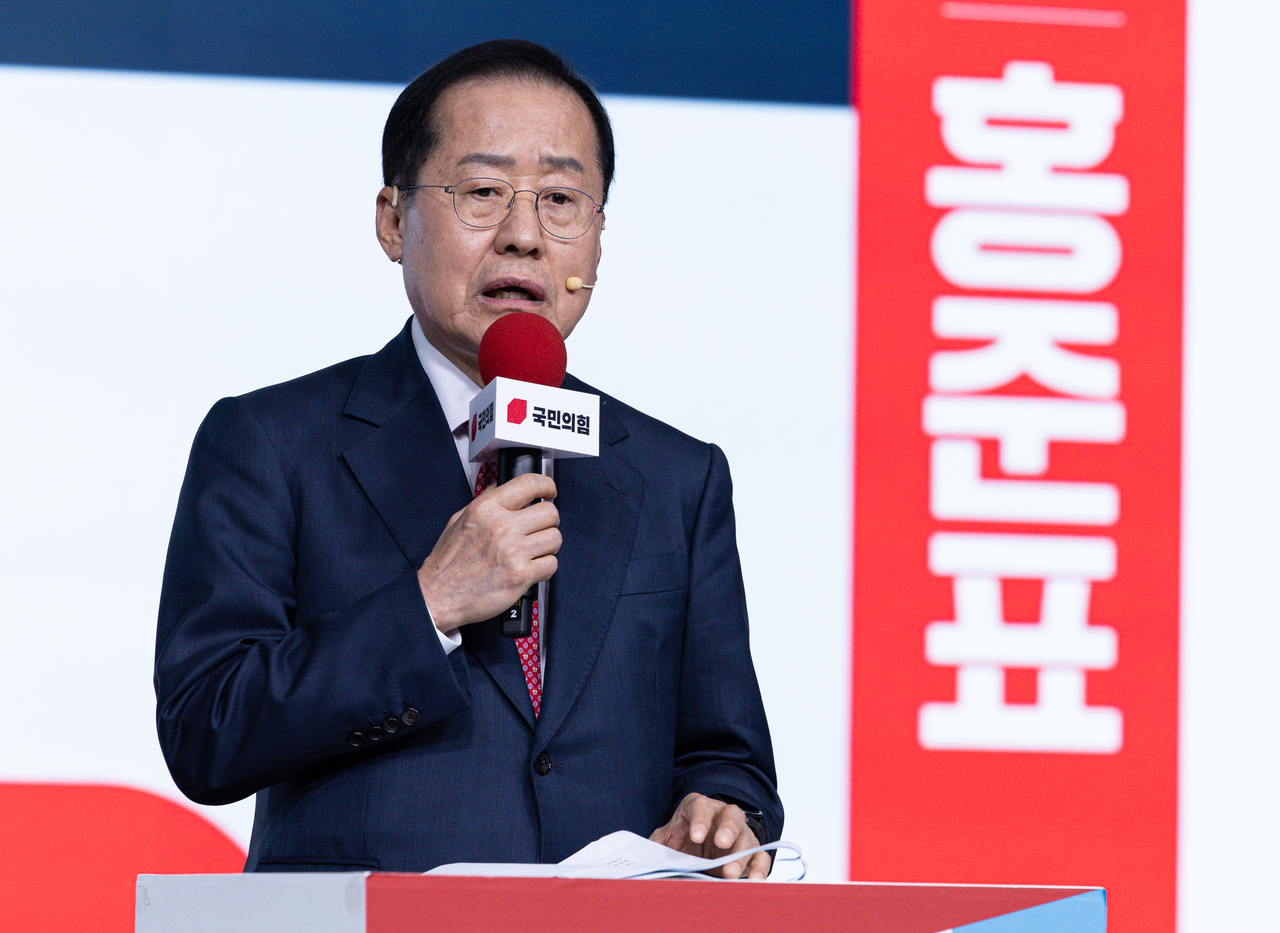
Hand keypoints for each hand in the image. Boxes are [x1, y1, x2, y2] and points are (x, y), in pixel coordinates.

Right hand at [417, 473, 560, 631]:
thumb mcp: (459, 519)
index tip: (549, 491)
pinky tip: (530, 568)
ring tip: (533, 551)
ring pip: (555, 538)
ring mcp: (513, 551)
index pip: (528, 484)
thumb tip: (502, 487)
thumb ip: (485, 501)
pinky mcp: (520, 575)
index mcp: (486, 509)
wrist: (438, 595)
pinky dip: (545, 567)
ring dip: (548, 545)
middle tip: (540, 528)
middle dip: (549, 521)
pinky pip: (551, 564)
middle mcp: (501, 527)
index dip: (546, 485)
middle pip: (550, 513)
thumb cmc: (448, 561)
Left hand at [649, 793, 768, 879]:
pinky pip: (761, 857)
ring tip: (730, 874)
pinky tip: (755, 880)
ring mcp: (740, 833)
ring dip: (741, 855)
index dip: (700, 819)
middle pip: (731, 816)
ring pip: (747, 838)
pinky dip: (760, 868)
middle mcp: (723, 816)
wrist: (696, 848)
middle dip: (727, 829)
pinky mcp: (751, 852)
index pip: (701, 807)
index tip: (695, 836)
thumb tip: (646, 858)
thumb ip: (657, 845)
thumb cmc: (681, 840)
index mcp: (699, 807)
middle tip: (721, 844)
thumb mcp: (665, 839)